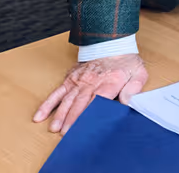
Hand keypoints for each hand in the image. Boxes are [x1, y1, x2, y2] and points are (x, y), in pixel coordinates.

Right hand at [33, 54, 148, 134]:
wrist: (112, 44)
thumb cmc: (126, 62)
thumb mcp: (138, 73)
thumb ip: (134, 89)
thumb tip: (128, 103)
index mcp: (110, 81)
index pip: (98, 100)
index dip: (91, 113)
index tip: (85, 127)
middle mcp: (92, 81)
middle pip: (80, 102)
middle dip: (72, 119)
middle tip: (67, 134)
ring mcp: (79, 80)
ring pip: (67, 99)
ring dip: (60, 115)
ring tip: (55, 129)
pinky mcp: (70, 79)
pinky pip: (57, 92)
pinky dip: (48, 104)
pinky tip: (40, 116)